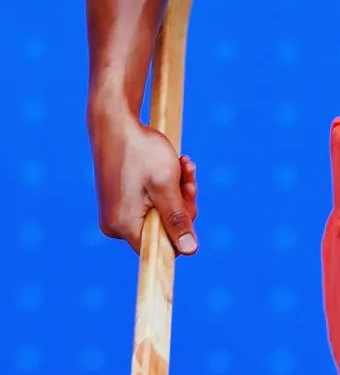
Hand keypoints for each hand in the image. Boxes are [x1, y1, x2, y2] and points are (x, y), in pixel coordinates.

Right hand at [89, 109, 199, 256]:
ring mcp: (116, 213)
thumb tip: (190, 251)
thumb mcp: (165, 185)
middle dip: (182, 203)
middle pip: (163, 230)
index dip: (182, 229)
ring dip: (178, 191)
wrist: (115, 123)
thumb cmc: (140, 151)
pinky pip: (151, 203)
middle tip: (189, 178)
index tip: (188, 201)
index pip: (162, 248)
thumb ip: (177, 219)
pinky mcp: (120, 201)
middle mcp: (115, 226)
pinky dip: (166, 186)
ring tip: (184, 165)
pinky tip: (177, 165)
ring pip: (160, 213)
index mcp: (123, 226)